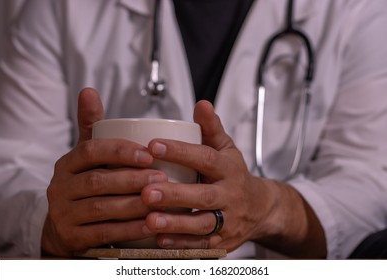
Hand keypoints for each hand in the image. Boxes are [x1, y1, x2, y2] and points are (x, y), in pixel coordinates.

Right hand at [41, 88, 166, 256]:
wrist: (64, 224)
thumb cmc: (85, 182)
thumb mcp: (86, 155)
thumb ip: (91, 126)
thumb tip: (88, 90)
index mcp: (66, 163)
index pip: (90, 150)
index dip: (119, 151)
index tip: (149, 153)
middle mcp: (60, 187)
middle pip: (98, 181)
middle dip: (132, 179)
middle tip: (162, 178)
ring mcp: (64, 214)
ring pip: (102, 208)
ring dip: (134, 204)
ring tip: (161, 200)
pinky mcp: (72, 237)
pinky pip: (104, 233)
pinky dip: (129, 230)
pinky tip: (151, 225)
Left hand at [141, 100, 325, 257]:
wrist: (261, 208)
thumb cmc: (234, 174)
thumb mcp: (227, 149)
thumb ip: (212, 128)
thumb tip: (201, 104)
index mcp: (229, 169)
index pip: (205, 158)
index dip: (180, 151)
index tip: (152, 146)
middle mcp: (231, 195)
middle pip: (204, 196)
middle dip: (175, 195)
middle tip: (146, 191)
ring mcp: (229, 221)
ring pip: (203, 225)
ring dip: (176, 225)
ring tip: (150, 220)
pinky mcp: (223, 242)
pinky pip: (202, 246)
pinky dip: (181, 245)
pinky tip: (159, 240)